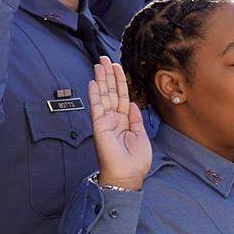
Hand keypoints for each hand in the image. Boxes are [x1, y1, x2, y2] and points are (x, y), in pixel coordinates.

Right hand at [90, 56, 151, 190]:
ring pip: (103, 95)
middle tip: (105, 58)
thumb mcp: (140, 135)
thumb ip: (135, 118)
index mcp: (124, 120)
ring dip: (101, 79)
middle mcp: (113, 118)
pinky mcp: (99, 126)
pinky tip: (93, 82)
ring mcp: (105, 121)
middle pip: (111, 92)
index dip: (120, 81)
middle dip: (108, 74)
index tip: (117, 67)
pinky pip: (96, 107)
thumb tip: (133, 103)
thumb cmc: (135, 160)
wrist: (128, 175)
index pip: (122, 96)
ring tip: (99, 63)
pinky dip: (94, 94)